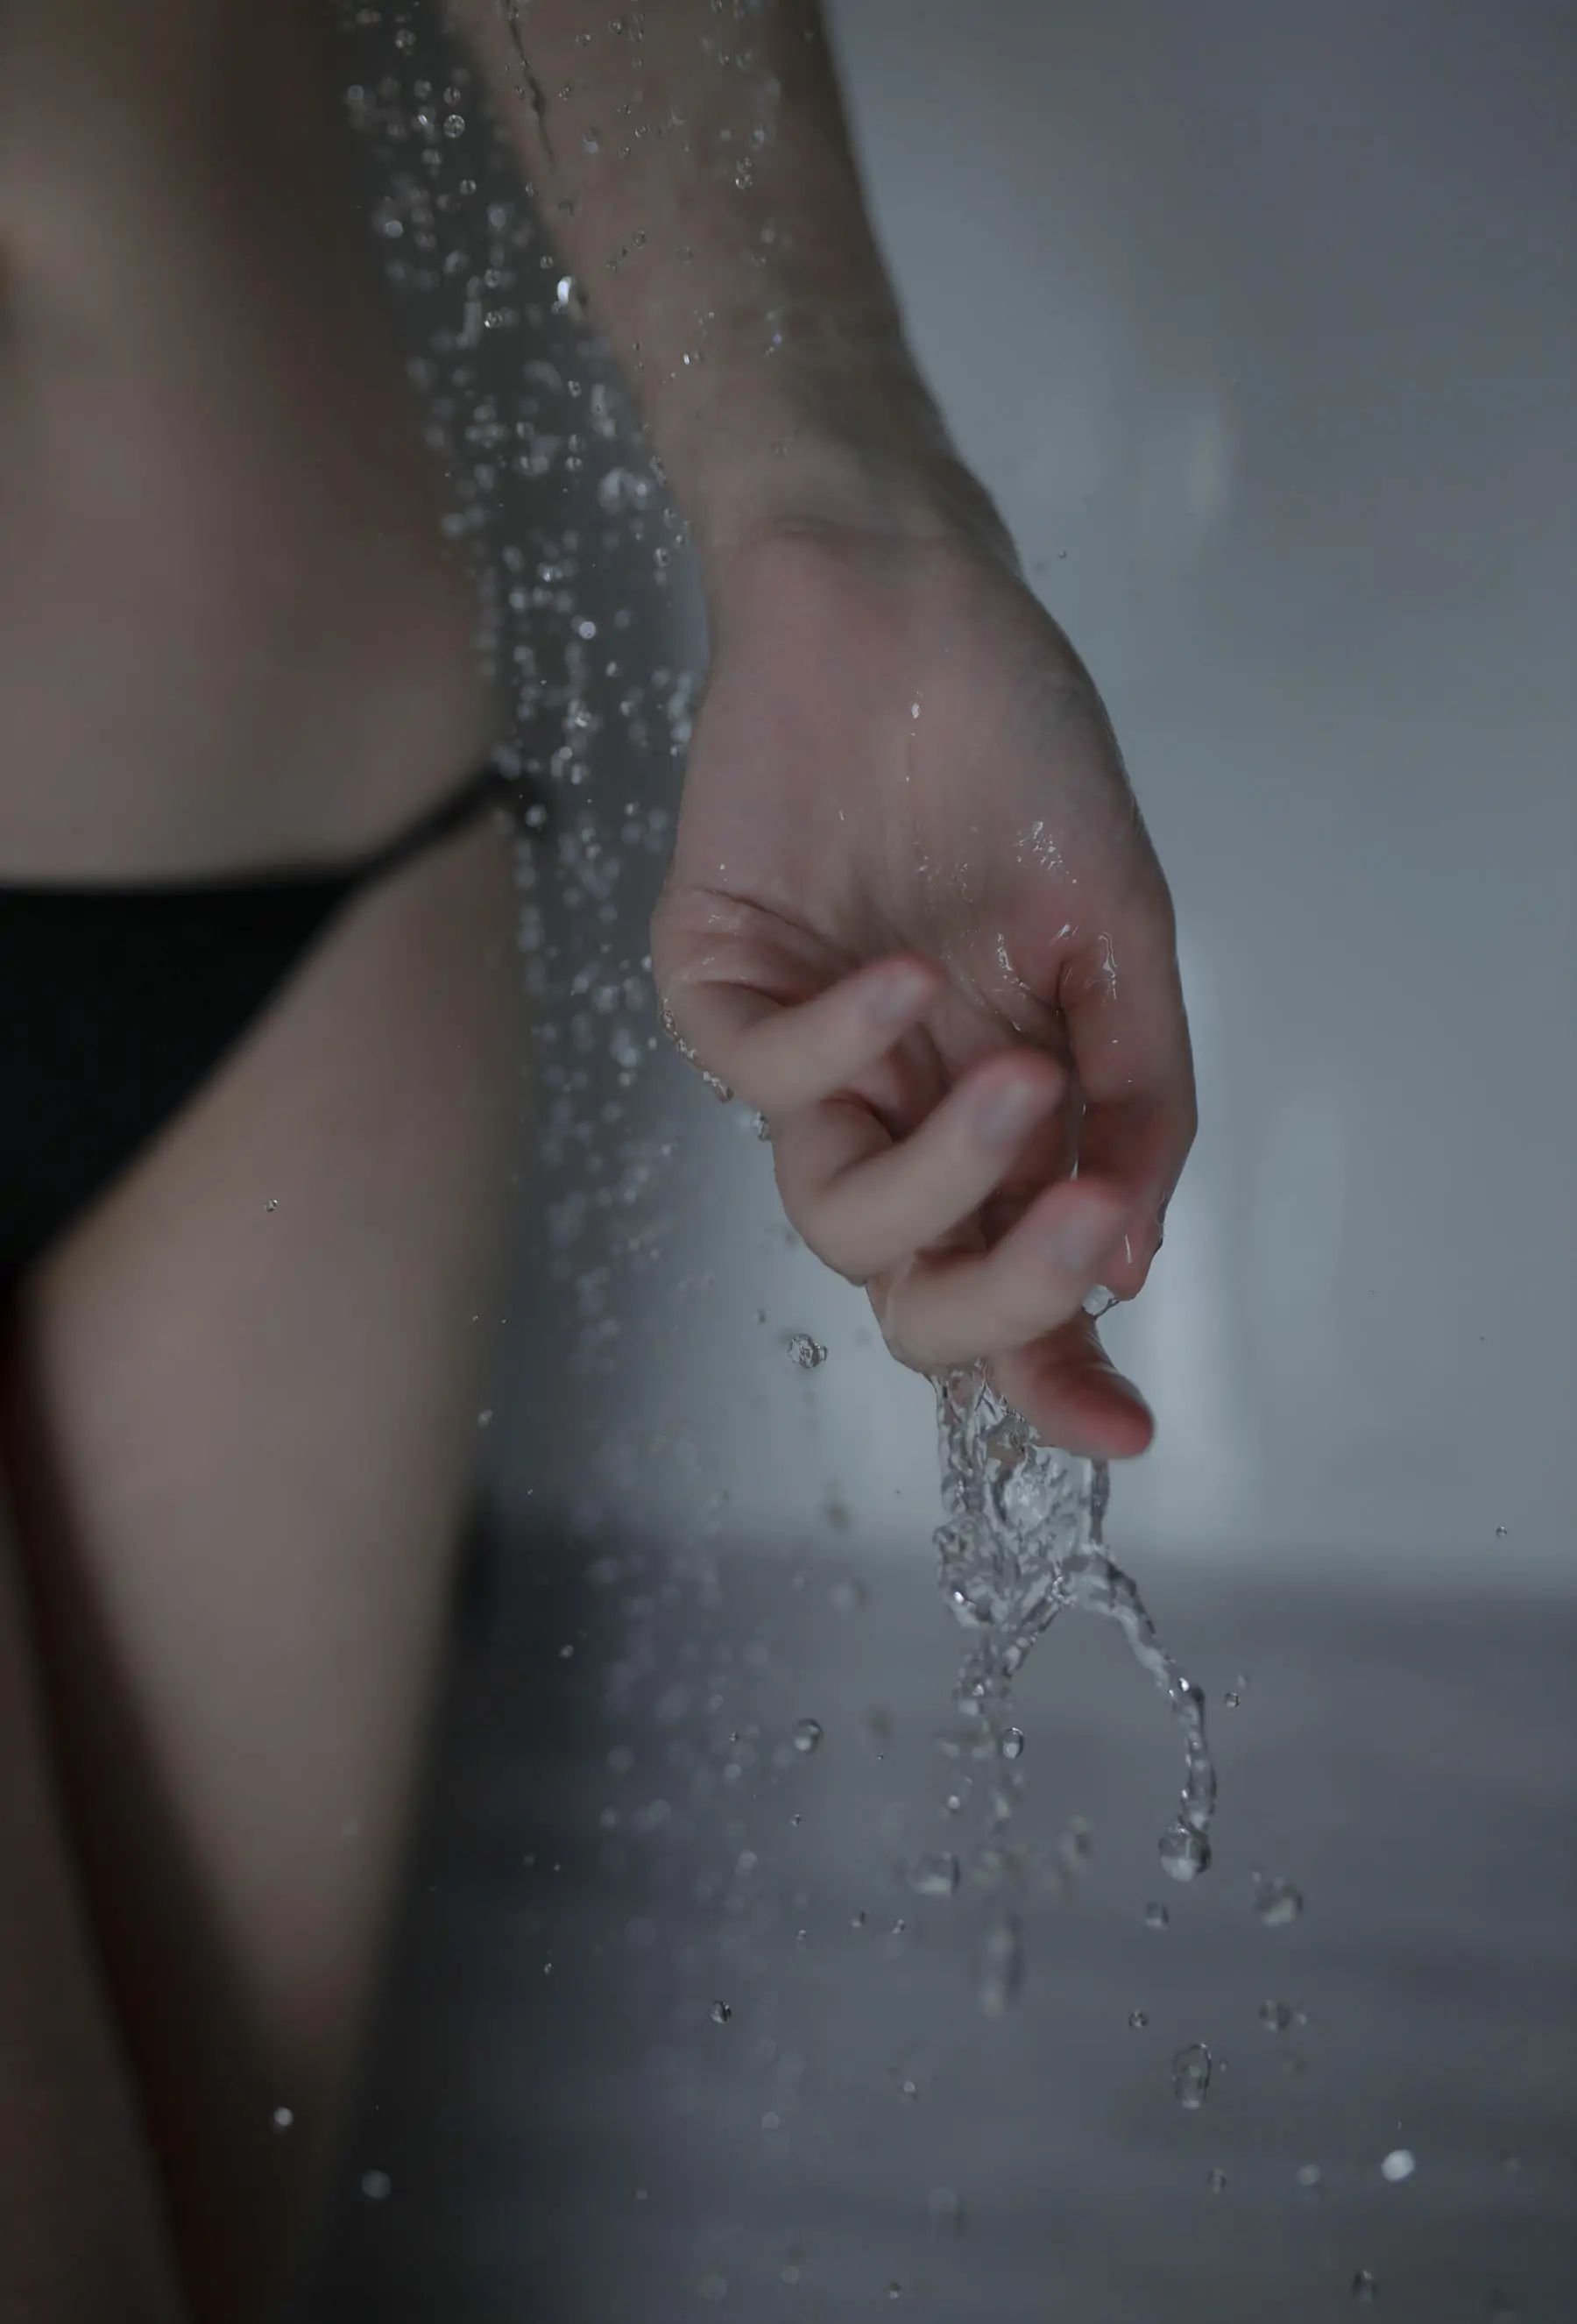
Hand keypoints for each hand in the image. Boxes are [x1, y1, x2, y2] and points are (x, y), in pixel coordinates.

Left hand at [651, 523, 1195, 1459]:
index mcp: (997, 1108)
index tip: (1122, 1431)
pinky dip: (833, 1047)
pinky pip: (753, 1078)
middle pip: (912, 1293)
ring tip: (1015, 1069)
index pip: (1011, 1281)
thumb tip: (1133, 1262)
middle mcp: (895, 1105)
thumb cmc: (1019, 754)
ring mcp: (803, 1054)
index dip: (1058, 1373)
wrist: (909, 599)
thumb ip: (1134, 1096)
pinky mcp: (712, 980)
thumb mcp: (1115, 932)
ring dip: (935, 1173)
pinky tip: (899, 973)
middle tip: (1081, 1230)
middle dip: (1000, 1300)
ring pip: (830, 1216)